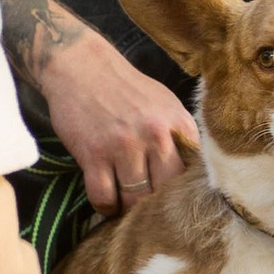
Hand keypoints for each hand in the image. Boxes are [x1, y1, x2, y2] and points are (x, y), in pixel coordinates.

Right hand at [34, 26, 199, 213]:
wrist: (81, 65)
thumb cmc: (125, 89)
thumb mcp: (164, 104)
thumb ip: (180, 137)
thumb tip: (193, 175)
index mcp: (177, 123)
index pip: (193, 173)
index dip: (183, 192)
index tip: (174, 200)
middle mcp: (155, 134)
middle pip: (166, 192)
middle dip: (156, 205)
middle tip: (148, 208)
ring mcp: (123, 145)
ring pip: (135, 200)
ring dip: (129, 208)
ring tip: (126, 204)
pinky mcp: (93, 154)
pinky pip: (103, 197)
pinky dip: (105, 206)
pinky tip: (106, 199)